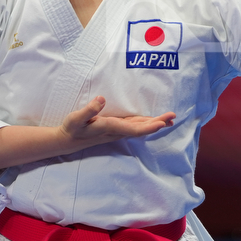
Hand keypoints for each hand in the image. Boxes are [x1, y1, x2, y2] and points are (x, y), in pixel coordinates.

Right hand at [58, 96, 175, 147]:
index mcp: (109, 128)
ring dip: (154, 123)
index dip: (147, 127)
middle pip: (140, 129)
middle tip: (173, 116)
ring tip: (169, 118)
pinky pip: (134, 126)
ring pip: (139, 128)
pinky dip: (146, 123)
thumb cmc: (72, 128)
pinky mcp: (115, 128)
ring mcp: (116, 130)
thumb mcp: (76, 119)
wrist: (67, 141)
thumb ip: (89, 110)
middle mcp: (116, 131)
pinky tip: (153, 121)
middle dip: (157, 123)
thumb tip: (101, 99)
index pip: (132, 129)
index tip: (161, 123)